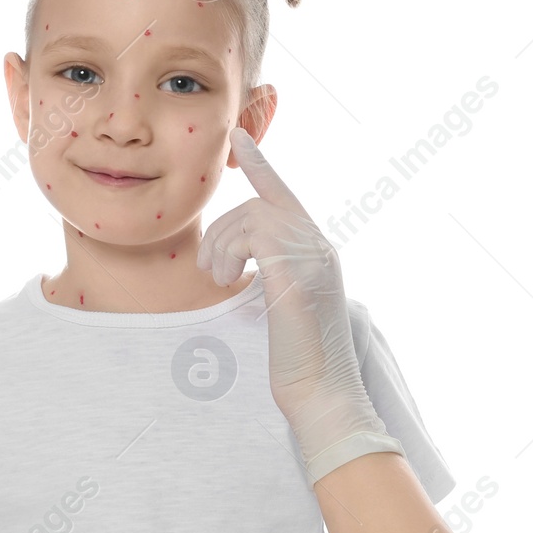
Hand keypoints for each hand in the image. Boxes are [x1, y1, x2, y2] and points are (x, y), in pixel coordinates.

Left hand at [196, 127, 404, 483]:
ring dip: (223, 245)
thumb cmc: (299, 361)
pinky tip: (230, 281)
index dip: (260, 164)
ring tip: (219, 279)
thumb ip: (273, 272)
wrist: (321, 395)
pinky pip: (255, 235)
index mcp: (317, 251)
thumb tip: (247, 260)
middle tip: (211, 270)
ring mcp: (312, 258)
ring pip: (252, 217)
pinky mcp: (297, 274)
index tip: (238, 137)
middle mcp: (320, 246)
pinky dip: (231, 254)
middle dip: (223, 231)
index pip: (284, 194)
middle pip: (259, 205)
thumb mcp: (283, 304)